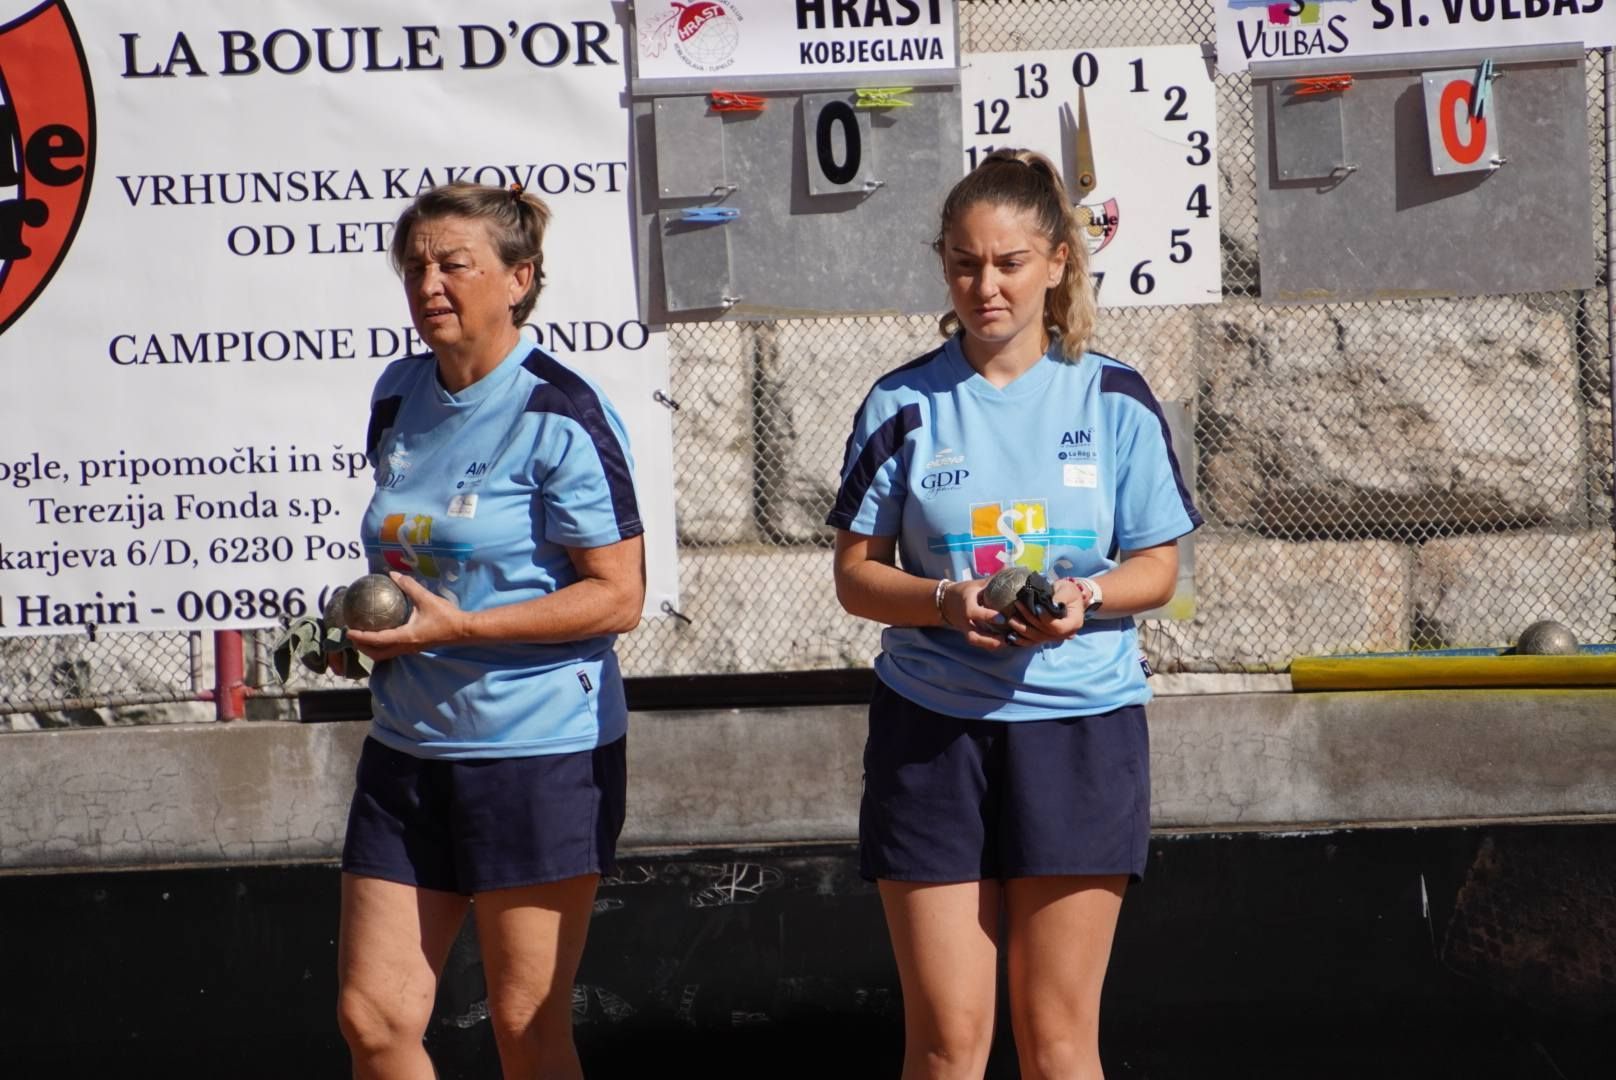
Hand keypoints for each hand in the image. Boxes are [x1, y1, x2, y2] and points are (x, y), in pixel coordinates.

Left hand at [345, 572, 467, 661]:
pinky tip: (381, 634)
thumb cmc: (446, 616)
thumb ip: (409, 586)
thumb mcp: (426, 599)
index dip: (362, 636)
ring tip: (363, 637)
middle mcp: (406, 646)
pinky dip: (382, 646)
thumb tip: (393, 575)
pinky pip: (393, 650)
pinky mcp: (415, 647)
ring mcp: (410, 649)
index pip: (378, 639)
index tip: (349, 631)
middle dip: (363, 647)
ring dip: (372, 649)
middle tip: (353, 636)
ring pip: (385, 654)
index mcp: (406, 636)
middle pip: (378, 654)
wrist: (463, 630)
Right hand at [943, 578, 1024, 652]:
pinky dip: (991, 644)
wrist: (946, 602)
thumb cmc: (965, 591)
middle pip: (973, 636)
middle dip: (989, 640)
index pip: (974, 613)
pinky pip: (979, 642)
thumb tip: (1010, 569)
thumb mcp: (976, 584)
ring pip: (976, 642)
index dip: (987, 616)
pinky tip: (1005, 642)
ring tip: (1009, 643)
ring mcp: (965, 630)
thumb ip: (993, 580)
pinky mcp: (968, 634)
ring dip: (992, 645)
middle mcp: (964, 621)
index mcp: (966, 605)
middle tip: (1006, 639)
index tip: (1002, 618)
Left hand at [997, 576, 1087, 647]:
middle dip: (1030, 620)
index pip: (1058, 627)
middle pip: (1045, 633)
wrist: (1069, 598)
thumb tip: (1047, 603)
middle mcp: (1064, 634)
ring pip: (1037, 639)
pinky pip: (1033, 642)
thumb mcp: (1068, 590)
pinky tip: (1010, 635)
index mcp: (1073, 623)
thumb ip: (1060, 597)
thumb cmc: (1070, 592)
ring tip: (1012, 619)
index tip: (1036, 607)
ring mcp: (1054, 637)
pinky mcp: (1045, 637)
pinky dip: (1021, 640)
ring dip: (1022, 630)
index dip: (1046, 619)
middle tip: (1018, 606)